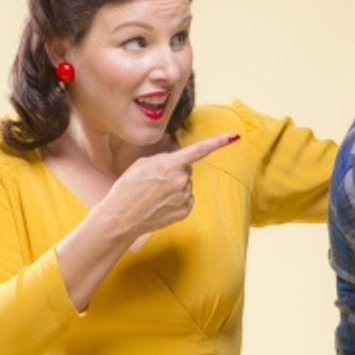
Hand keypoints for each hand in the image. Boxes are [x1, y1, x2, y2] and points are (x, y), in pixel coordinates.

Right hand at [98, 133, 238, 240]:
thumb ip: (164, 159)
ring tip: (153, 195)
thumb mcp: (142, 164)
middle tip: (154, 182)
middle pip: (187, 170)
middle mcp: (182, 180)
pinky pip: (186, 199)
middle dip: (175, 172)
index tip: (233, 136)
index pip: (199, 150)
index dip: (217, 142)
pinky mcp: (185, 210)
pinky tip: (160, 204)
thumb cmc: (127, 189)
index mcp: (170, 164)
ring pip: (186, 185)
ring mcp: (185, 197)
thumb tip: (178, 161)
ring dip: (174, 187)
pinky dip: (175, 200)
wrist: (121, 218)